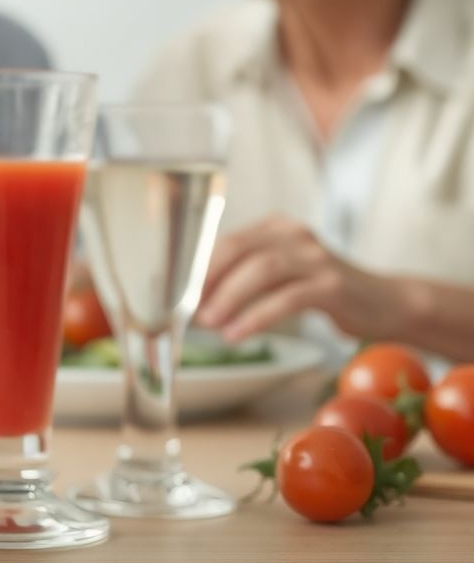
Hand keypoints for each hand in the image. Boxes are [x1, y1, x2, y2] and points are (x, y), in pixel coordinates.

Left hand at [197, 215, 397, 342]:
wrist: (384, 303)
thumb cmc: (321, 291)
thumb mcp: (280, 278)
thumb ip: (245, 279)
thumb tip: (197, 301)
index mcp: (275, 228)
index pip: (226, 241)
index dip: (198, 269)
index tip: (178, 295)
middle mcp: (293, 234)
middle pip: (238, 248)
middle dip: (208, 280)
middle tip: (189, 310)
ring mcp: (315, 257)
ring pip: (262, 269)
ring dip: (229, 297)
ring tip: (209, 324)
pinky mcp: (332, 284)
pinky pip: (288, 298)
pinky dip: (257, 317)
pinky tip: (237, 334)